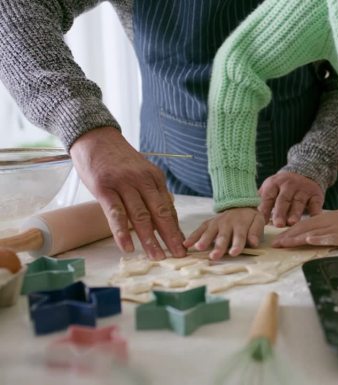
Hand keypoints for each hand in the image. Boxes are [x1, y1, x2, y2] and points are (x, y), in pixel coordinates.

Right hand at [70, 126, 184, 259]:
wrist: (94, 137)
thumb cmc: (117, 159)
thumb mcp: (140, 171)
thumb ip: (150, 192)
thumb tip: (162, 216)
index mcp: (155, 178)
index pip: (169, 208)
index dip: (176, 228)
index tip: (183, 245)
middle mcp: (143, 181)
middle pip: (161, 214)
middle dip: (171, 237)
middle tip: (179, 256)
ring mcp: (124, 184)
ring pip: (140, 216)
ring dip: (150, 239)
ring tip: (157, 257)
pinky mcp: (104, 189)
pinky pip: (116, 214)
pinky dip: (122, 232)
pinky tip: (128, 247)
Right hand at [183, 207, 263, 259]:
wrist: (239, 203)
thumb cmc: (250, 218)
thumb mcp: (258, 220)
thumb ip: (256, 231)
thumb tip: (254, 242)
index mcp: (241, 224)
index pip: (239, 236)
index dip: (237, 245)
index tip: (233, 253)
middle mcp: (227, 223)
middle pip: (223, 236)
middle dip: (219, 246)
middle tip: (214, 256)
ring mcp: (216, 222)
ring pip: (209, 232)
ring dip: (204, 240)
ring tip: (199, 248)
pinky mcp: (208, 223)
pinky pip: (199, 229)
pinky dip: (193, 236)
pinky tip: (186, 244)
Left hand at [258, 172, 323, 226]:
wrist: (305, 172)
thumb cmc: (283, 188)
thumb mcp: (271, 188)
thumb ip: (262, 201)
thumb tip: (250, 216)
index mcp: (274, 184)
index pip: (268, 197)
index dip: (265, 209)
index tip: (261, 221)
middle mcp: (289, 185)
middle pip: (283, 199)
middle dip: (280, 212)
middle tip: (278, 224)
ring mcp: (303, 189)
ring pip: (299, 202)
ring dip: (295, 212)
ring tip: (292, 223)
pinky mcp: (316, 195)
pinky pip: (315, 204)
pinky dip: (314, 212)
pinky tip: (312, 219)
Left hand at [272, 199, 337, 248]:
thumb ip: (329, 226)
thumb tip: (317, 233)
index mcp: (327, 219)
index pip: (304, 225)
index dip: (290, 232)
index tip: (278, 239)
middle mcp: (329, 222)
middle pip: (304, 228)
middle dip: (288, 236)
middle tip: (274, 244)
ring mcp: (337, 229)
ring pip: (313, 232)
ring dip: (297, 238)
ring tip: (283, 244)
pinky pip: (330, 236)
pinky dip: (319, 238)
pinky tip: (309, 240)